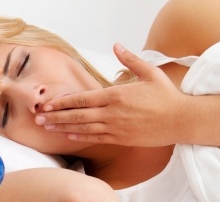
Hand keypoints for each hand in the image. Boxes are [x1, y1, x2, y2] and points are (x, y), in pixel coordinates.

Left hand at [37, 43, 189, 146]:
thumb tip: (117, 45)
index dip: (62, 102)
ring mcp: (115, 127)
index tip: (47, 103)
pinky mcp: (121, 138)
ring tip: (47, 128)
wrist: (181, 120)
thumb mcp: (150, 73)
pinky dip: (81, 137)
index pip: (82, 98)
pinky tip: (69, 137)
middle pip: (77, 115)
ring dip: (63, 128)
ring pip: (83, 128)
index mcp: (116, 95)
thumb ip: (130, 60)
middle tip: (38, 118)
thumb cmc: (166, 96)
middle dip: (55, 116)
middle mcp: (112, 112)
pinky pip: (96, 139)